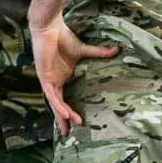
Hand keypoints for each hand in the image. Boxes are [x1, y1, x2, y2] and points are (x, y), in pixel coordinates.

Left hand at [35, 18, 116, 132]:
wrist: (50, 28)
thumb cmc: (63, 37)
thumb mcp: (84, 51)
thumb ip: (100, 53)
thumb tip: (118, 49)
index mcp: (60, 78)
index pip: (64, 100)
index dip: (69, 112)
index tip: (77, 123)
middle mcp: (53, 83)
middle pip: (58, 106)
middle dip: (62, 120)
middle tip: (68, 135)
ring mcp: (47, 81)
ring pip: (55, 103)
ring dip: (63, 114)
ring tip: (72, 125)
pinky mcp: (43, 77)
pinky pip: (51, 95)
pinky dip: (57, 104)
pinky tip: (65, 114)